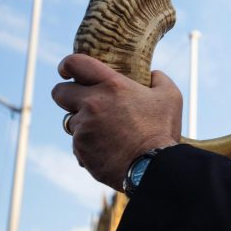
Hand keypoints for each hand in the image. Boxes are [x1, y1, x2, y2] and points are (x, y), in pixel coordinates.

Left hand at [52, 54, 181, 190]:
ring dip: (83, 123)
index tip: (67, 70)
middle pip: (59, 92)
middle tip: (82, 101)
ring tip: (106, 131)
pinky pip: (77, 144)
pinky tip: (109, 149)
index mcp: (112, 85)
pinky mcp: (79, 149)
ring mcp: (83, 128)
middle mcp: (92, 104)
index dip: (67, 64)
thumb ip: (159, 78)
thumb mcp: (171, 96)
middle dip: (67, 94)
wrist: (153, 166)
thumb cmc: (162, 129)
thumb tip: (152, 74)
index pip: (75, 63)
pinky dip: (89, 145)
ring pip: (70, 120)